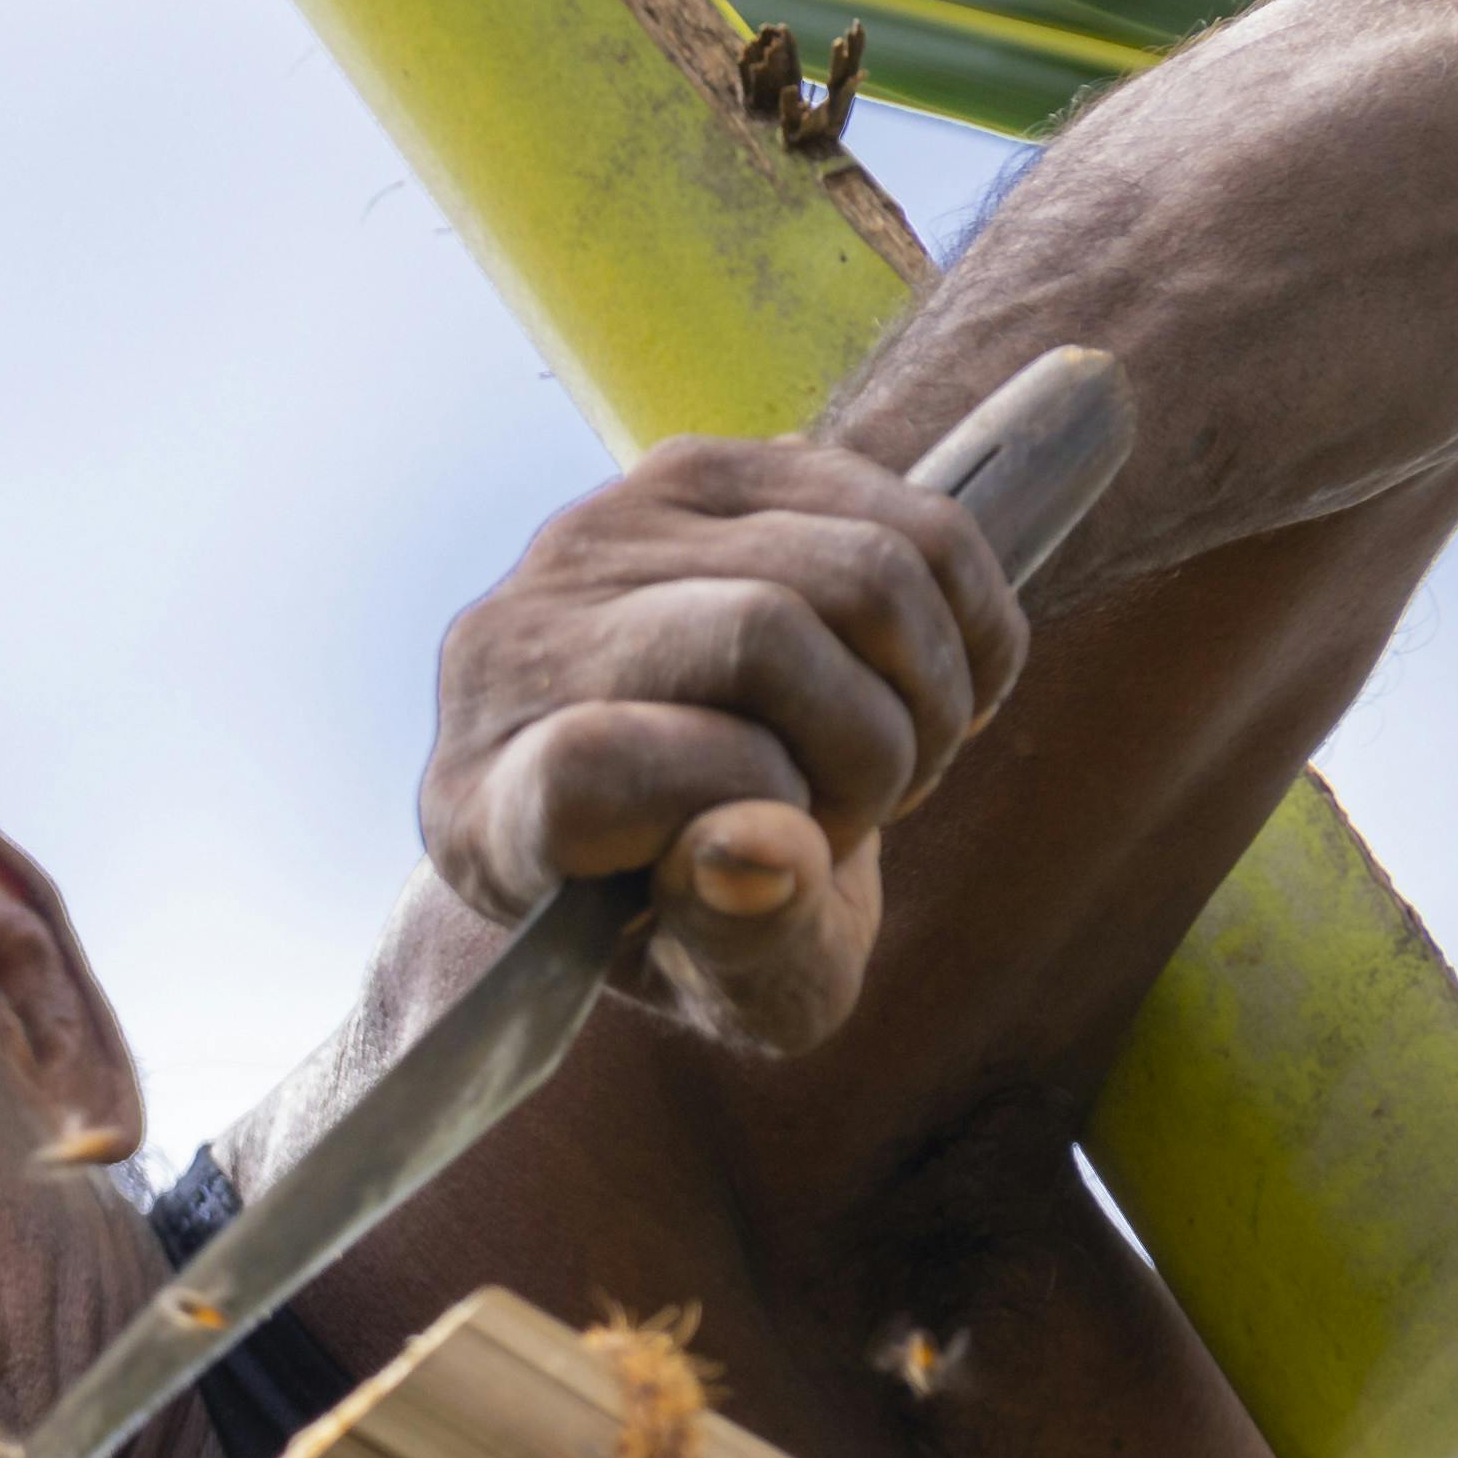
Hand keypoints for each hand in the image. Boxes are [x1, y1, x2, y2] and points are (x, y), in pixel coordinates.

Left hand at [415, 434, 1030, 1055]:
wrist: (704, 818)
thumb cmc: (715, 920)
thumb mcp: (740, 988)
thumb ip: (747, 943)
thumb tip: (764, 849)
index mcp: (486, 809)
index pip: (588, 763)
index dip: (721, 801)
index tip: (778, 854)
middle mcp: (518, 642)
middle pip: (766, 632)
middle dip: (870, 751)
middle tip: (858, 813)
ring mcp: (610, 529)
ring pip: (860, 568)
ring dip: (927, 694)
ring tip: (889, 755)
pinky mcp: (717, 469)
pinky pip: (916, 523)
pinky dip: (971, 631)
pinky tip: (927, 692)